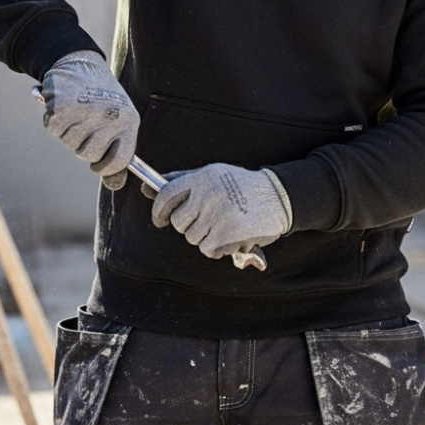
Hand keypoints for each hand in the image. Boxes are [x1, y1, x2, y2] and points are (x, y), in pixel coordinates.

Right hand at [38, 50, 137, 189]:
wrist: (81, 62)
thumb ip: (115, 153)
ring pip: (69, 142)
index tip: (98, 163)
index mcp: (129, 120)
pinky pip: (53, 128)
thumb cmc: (101, 97)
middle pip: (88, 154)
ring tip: (76, 109)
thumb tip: (115, 186)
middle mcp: (110, 116)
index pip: (120, 161)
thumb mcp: (116, 122)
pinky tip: (62, 103)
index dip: (106, 166)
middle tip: (84, 123)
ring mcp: (87, 111)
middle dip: (82, 144)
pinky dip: (53, 119)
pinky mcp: (63, 106)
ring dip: (67, 130)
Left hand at [151, 163, 291, 259]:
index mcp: (202, 177)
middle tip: (207, 219)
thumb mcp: (212, 175)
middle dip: (189, 225)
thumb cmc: (241, 186)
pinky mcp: (226, 236)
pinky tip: (231, 235)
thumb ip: (180, 181)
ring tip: (224, 223)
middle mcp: (207, 195)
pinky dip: (217, 248)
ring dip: (206, 236)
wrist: (278, 197)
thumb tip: (146, 189)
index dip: (158, 210)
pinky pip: (207, 250)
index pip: (166, 194)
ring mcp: (217, 216)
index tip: (159, 219)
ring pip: (193, 238)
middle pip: (179, 222)